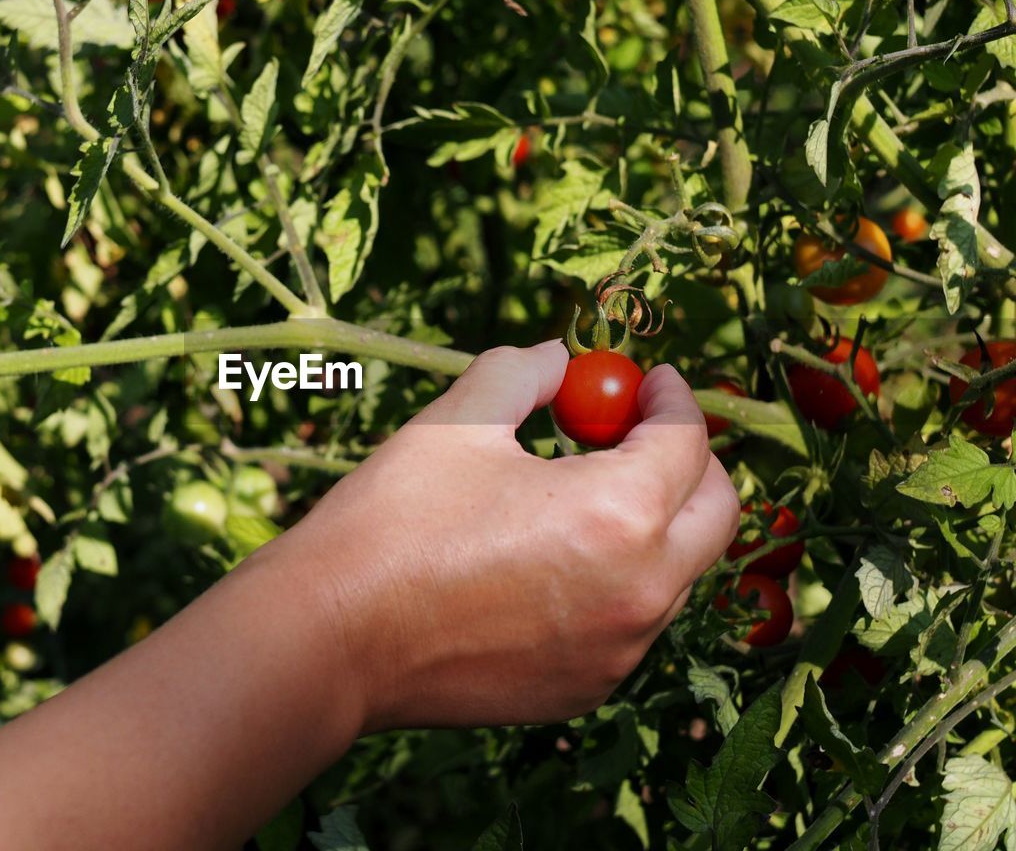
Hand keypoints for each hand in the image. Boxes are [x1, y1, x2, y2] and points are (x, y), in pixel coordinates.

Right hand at [279, 341, 739, 731]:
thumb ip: (525, 372)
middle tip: (638, 434)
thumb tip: (560, 360)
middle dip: (690, 462)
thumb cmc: (392, 522)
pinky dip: (616, 579)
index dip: (673, 400)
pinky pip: (630, 621)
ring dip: (652, 523)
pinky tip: (551, 558)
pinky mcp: (586, 688)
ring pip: (676, 572)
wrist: (332, 640)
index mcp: (619, 514)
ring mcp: (617, 652)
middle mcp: (640, 592)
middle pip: (716, 515)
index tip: (651, 381)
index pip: (687, 443)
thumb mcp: (459, 421)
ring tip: (580, 492)